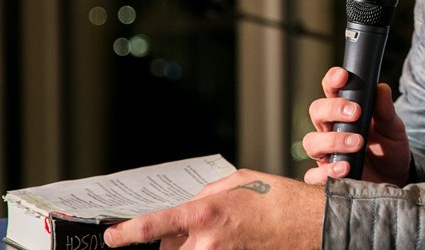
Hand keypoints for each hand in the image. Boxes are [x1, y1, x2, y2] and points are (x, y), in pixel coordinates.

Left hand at [104, 169, 322, 248]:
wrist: (312, 225)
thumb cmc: (280, 200)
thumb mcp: (239, 182)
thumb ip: (207, 194)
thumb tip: (190, 207)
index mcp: (204, 214)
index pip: (152, 227)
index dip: (127, 234)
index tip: (113, 237)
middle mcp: (206, 243)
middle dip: (171, 241)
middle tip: (187, 231)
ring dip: (192, 247)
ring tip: (220, 233)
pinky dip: (210, 249)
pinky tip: (230, 239)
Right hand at [303, 67, 410, 185]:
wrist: (395, 179)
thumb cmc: (389, 149)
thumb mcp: (393, 128)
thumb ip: (386, 111)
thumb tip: (381, 88)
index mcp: (344, 112)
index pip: (331, 90)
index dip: (332, 80)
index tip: (343, 77)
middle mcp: (330, 130)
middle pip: (317, 112)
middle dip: (333, 109)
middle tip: (355, 113)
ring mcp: (326, 153)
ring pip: (312, 141)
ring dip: (332, 140)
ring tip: (356, 143)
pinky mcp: (327, 177)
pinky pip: (313, 175)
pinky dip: (325, 172)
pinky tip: (344, 169)